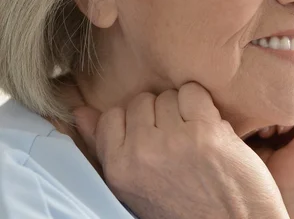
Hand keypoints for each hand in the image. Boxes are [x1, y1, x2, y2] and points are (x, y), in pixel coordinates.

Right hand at [73, 83, 289, 218]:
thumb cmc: (185, 205)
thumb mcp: (135, 186)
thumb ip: (107, 147)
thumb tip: (80, 112)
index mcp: (119, 169)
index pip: (111, 116)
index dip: (135, 122)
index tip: (152, 135)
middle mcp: (141, 153)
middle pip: (141, 101)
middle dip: (160, 114)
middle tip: (177, 138)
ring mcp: (174, 140)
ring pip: (169, 96)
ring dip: (183, 109)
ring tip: (195, 135)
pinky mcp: (205, 131)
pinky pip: (194, 92)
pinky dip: (203, 103)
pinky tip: (210, 126)